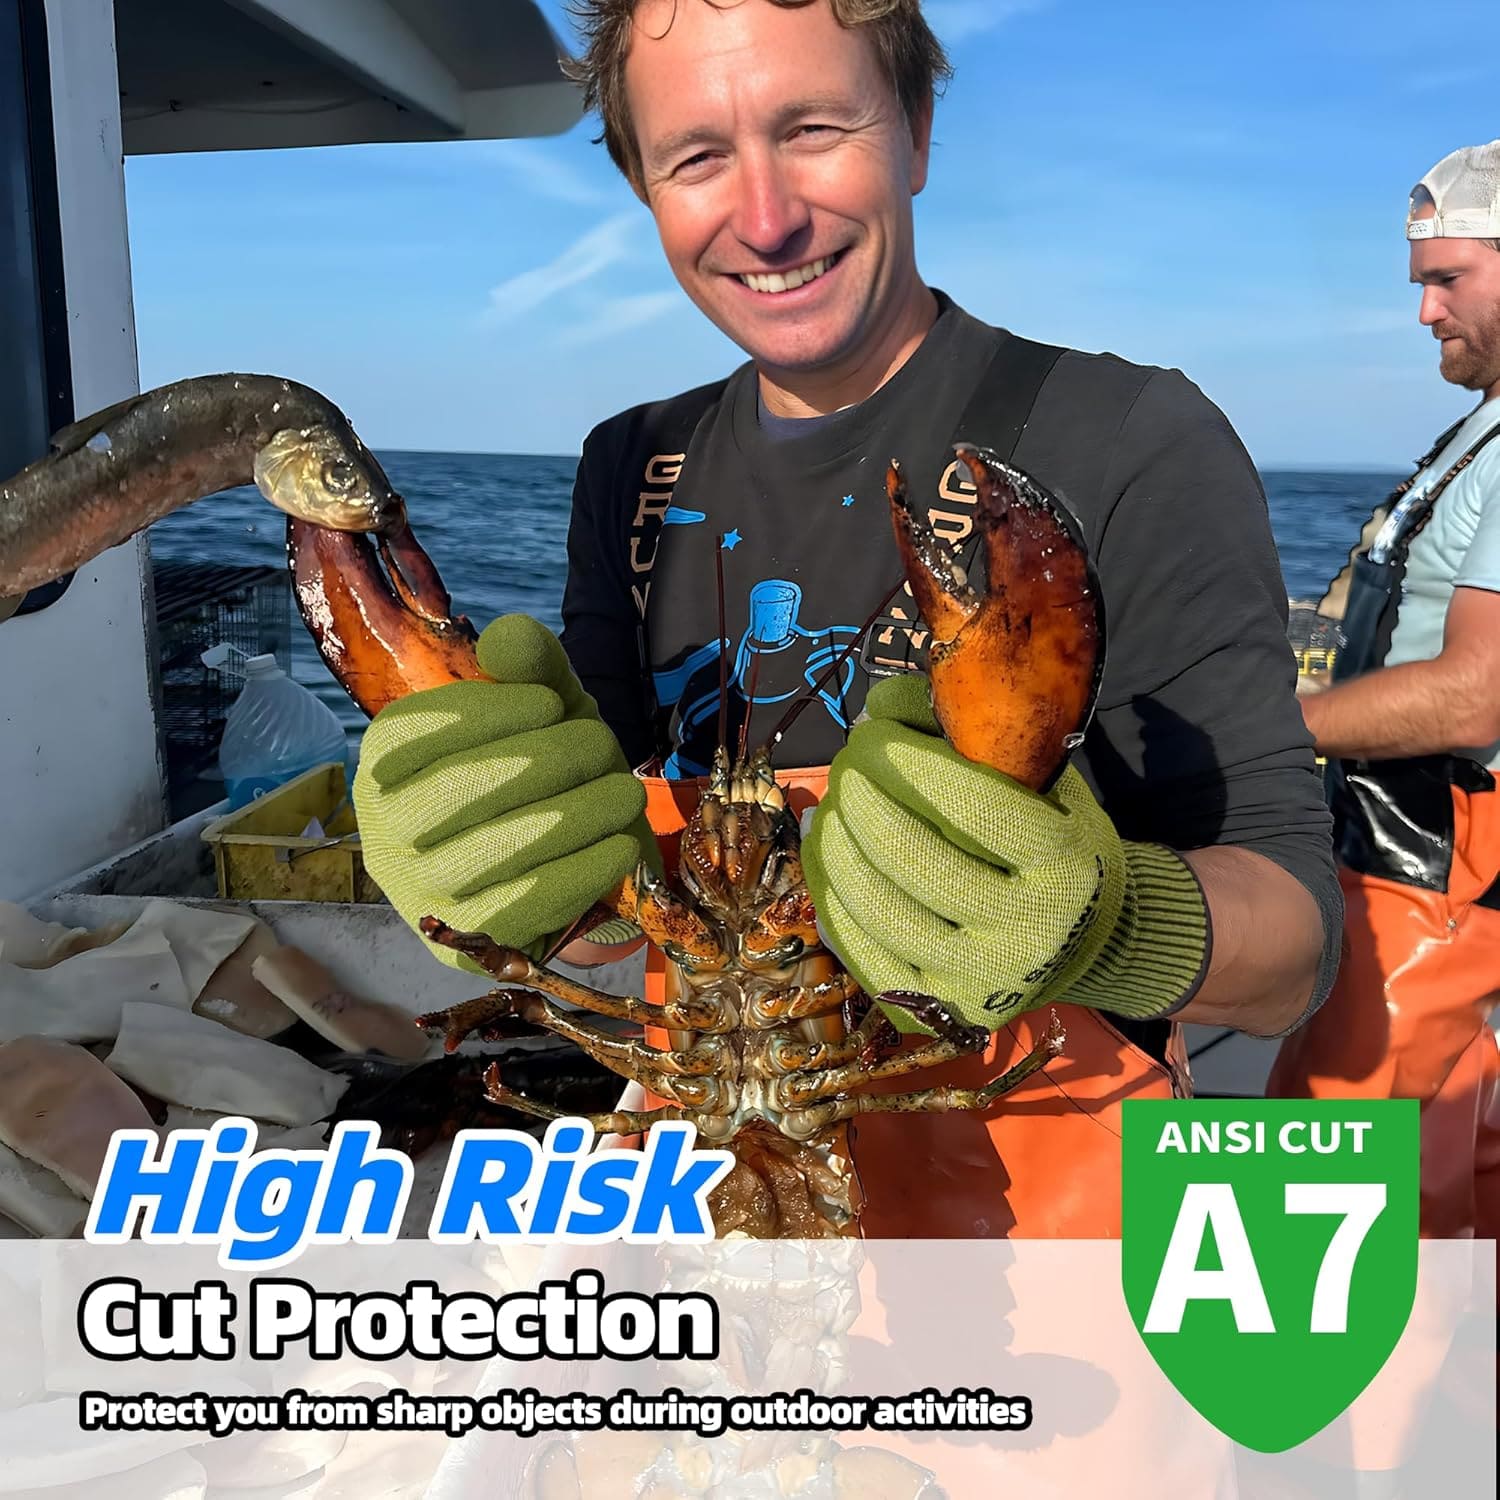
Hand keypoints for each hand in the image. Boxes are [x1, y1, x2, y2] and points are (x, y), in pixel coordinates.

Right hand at [352, 615, 654, 970]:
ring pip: (494, 849)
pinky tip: (620, 844)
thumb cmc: (541, 767)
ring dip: (574, 815)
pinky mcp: (466, 940)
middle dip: (544, 761)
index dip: (492, 712)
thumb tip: (509, 639)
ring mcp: (420, 890)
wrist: (558, 857)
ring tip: (624, 794)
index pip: (423, 730)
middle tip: (601, 746)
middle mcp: (385, 828)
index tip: (553, 704)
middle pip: (459, 790)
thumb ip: (528, 663)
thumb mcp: (538, 706)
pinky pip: (524, 904)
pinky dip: (581, 870)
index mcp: (385, 759)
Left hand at [802, 674, 1208, 1031]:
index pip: (973, 807)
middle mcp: (1030, 932)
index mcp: (1064, 862)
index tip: (870, 734)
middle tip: (843, 769)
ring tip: (826, 811)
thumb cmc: (1056, 838)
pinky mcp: (943, 1013)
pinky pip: (866, 957)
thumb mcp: (1039, 778)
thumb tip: (878, 707)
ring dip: (838, 850)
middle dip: (861, 803)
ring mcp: (983, 981)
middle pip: (916, 861)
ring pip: (882, 912)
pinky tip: (827, 861)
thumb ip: (970, 737)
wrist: (1090, 936)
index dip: (908, 764)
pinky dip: (834, 904)